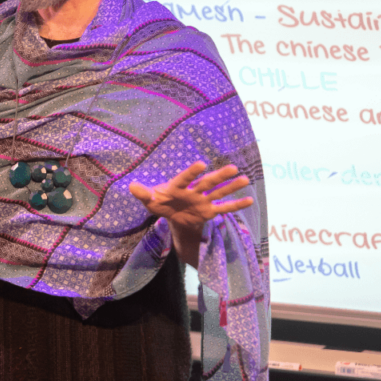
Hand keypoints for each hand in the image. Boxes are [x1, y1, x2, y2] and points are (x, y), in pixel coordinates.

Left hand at [129, 161, 252, 229]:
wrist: (172, 216)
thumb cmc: (160, 203)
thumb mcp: (150, 201)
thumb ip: (143, 193)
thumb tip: (131, 186)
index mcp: (177, 186)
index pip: (185, 179)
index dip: (192, 173)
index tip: (201, 164)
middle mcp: (193, 191)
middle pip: (207, 183)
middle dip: (219, 176)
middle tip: (233, 168)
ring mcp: (203, 201)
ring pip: (218, 193)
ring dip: (231, 187)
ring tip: (245, 179)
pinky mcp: (209, 211)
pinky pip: (223, 208)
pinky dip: (235, 205)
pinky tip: (249, 200)